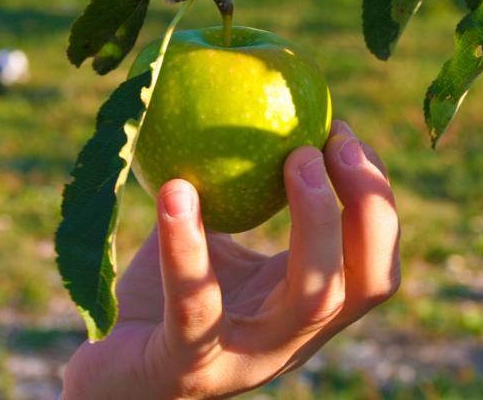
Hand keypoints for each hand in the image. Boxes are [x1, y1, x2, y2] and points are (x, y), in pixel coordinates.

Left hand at [62, 120, 399, 398]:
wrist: (106, 379)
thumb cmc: (160, 303)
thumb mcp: (215, 246)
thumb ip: (242, 199)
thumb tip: (260, 109)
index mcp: (300, 309)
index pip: (374, 264)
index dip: (376, 198)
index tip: (341, 132)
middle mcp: (288, 341)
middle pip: (367, 282)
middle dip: (367, 207)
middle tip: (332, 140)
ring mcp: (244, 361)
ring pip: (311, 300)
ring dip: (314, 222)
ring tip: (293, 158)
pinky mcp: (186, 369)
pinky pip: (196, 305)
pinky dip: (188, 245)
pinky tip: (176, 190)